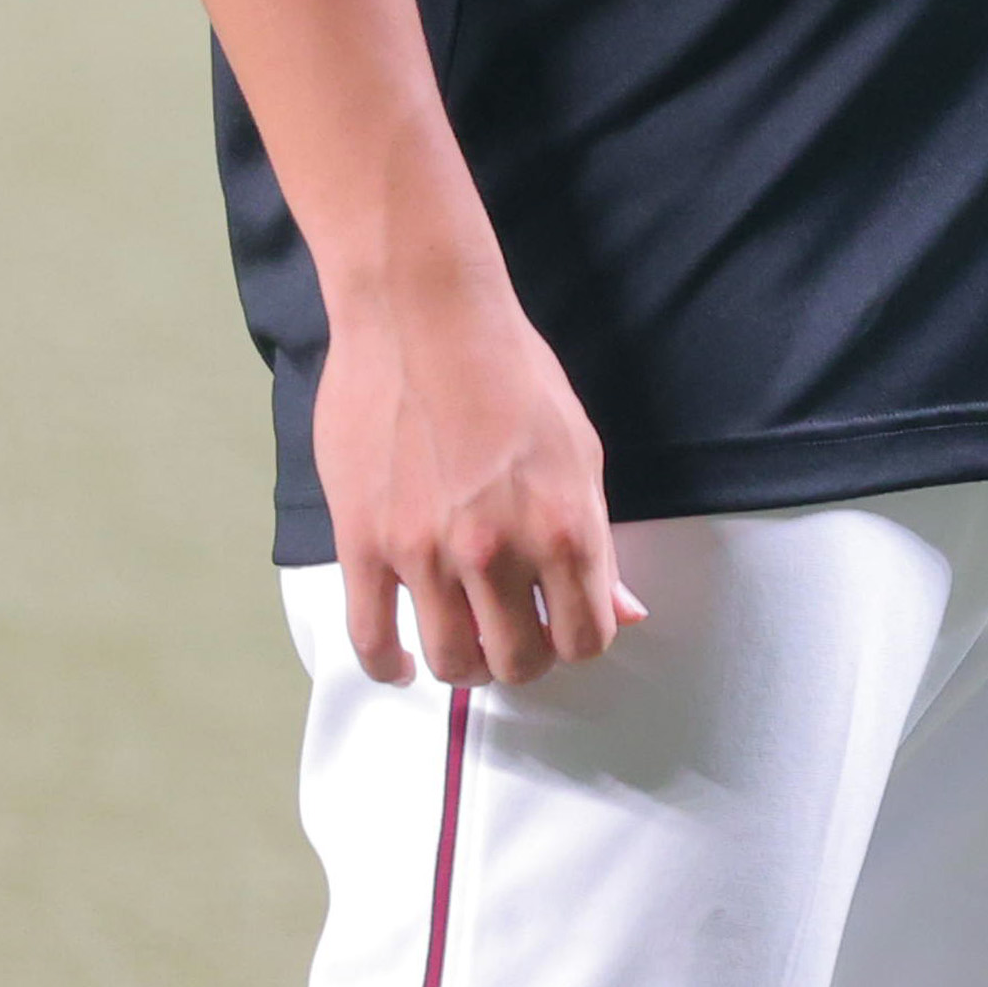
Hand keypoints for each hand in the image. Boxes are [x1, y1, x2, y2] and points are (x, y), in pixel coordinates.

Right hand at [313, 264, 639, 687]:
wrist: (425, 318)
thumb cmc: (513, 373)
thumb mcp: (581, 452)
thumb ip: (598, 542)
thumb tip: (623, 611)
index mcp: (566, 526)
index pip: (587, 637)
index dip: (579, 642)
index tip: (563, 629)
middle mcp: (500, 551)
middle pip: (518, 662)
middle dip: (523, 661)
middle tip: (512, 640)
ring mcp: (427, 554)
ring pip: (450, 662)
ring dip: (462, 667)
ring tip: (462, 648)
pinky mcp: (364, 545)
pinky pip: (371, 640)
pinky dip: (388, 666)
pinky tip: (401, 662)